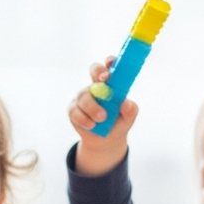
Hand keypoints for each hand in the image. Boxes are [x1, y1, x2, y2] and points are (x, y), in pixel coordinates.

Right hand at [69, 57, 138, 174]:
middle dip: (97, 72)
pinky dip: (83, 119)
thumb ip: (130, 110)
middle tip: (103, 80)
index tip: (111, 63)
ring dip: (92, 106)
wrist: (105, 141)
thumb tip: (126, 103)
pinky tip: (91, 125)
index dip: (110, 62)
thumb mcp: (128, 118)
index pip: (110, 67)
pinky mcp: (73, 110)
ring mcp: (83, 97)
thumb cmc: (118, 123)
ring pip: (84, 95)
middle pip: (94, 70)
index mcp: (111, 84)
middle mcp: (96, 86)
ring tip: (101, 119)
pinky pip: (74, 111)